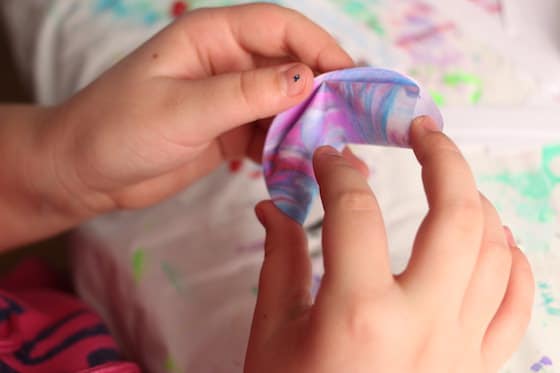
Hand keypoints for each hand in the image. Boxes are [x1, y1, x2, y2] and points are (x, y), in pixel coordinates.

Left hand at [36, 4, 352, 215]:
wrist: (82, 173)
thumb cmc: (118, 129)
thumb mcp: (183, 109)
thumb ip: (245, 94)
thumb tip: (307, 78)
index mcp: (210, 37)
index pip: (278, 27)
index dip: (319, 46)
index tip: (351, 77)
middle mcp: (225, 62)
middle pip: (288, 65)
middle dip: (323, 90)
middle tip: (355, 119)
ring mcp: (229, 99)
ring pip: (283, 104)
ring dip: (310, 125)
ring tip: (338, 150)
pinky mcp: (228, 131)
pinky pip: (269, 134)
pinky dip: (289, 149)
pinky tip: (305, 166)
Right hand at [244, 116, 533, 372]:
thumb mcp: (272, 335)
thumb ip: (280, 261)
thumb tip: (272, 206)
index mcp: (359, 314)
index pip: (355, 211)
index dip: (338, 172)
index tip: (328, 158)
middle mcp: (424, 324)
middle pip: (456, 213)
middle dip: (442, 156)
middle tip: (421, 129)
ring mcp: (463, 348)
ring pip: (496, 250)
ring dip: (478, 201)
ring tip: (452, 178)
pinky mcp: (480, 368)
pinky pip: (517, 302)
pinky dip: (511, 261)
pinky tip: (493, 240)